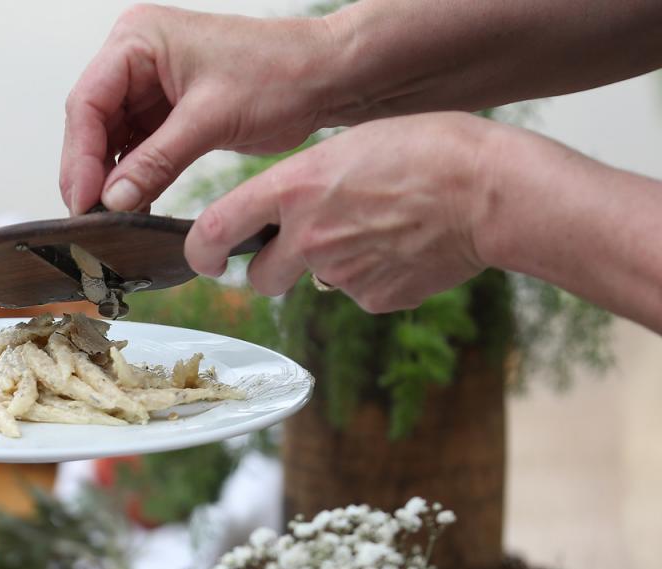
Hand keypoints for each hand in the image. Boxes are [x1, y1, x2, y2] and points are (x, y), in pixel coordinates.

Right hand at [59, 4, 336, 214]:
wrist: (325, 77)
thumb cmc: (279, 74)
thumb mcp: (210, 119)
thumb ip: (156, 161)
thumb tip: (112, 200)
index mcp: (137, 40)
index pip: (89, 101)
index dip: (80, 156)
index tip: (83, 199)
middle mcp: (135, 58)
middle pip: (92, 122)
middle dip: (90, 172)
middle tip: (88, 218)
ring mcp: (149, 86)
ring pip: (110, 141)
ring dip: (109, 181)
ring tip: (108, 221)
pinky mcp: (166, 112)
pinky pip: (136, 150)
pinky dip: (133, 180)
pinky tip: (132, 209)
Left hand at [185, 112, 495, 312]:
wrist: (488, 191)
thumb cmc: (426, 151)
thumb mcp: (348, 147)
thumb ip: (305, 184)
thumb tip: (290, 215)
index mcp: (293, 188)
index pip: (216, 229)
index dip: (201, 251)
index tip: (206, 259)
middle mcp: (307, 237)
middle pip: (260, 277)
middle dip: (271, 269)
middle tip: (302, 246)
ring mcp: (340, 274)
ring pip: (318, 280)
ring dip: (334, 264)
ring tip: (379, 228)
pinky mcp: (375, 300)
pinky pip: (361, 292)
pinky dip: (376, 276)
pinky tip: (406, 246)